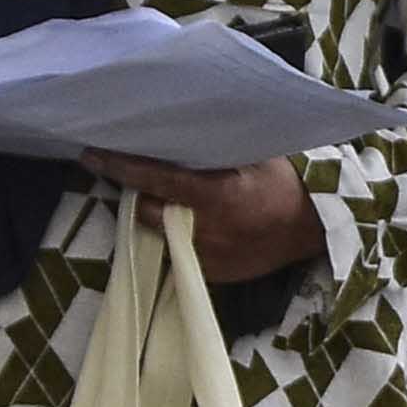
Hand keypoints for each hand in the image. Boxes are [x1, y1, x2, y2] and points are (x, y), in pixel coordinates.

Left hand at [82, 150, 320, 284]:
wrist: (315, 228)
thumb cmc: (285, 183)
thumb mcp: (252, 155)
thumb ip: (212, 151)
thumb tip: (172, 132)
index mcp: (214, 194)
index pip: (153, 178)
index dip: (119, 167)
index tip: (91, 155)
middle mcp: (204, 228)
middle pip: (147, 211)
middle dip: (138, 196)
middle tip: (138, 179)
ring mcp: (207, 255)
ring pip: (159, 235)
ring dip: (156, 218)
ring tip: (165, 203)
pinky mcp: (212, 274)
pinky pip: (179, 253)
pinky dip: (177, 238)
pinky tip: (189, 225)